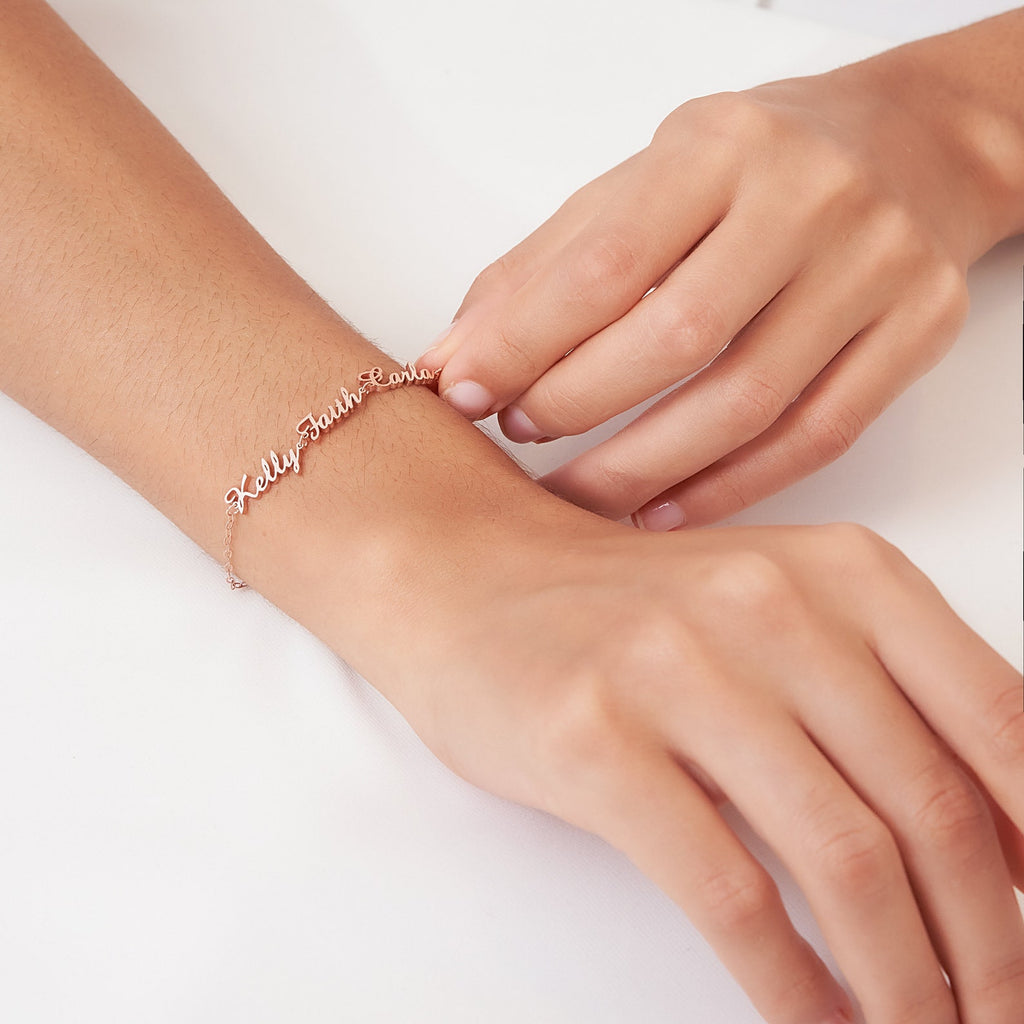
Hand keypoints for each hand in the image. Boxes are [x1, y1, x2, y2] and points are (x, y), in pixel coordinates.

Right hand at [363, 513, 1023, 1023]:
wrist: (469, 577)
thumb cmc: (630, 611)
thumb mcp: (778, 612)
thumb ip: (888, 702)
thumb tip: (1012, 850)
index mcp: (843, 572)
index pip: (1001, 723)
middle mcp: (771, 608)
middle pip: (931, 810)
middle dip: (993, 949)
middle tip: (1002, 1017)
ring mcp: (679, 670)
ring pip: (845, 862)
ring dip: (906, 986)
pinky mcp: (595, 740)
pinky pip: (729, 893)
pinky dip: (791, 985)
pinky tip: (816, 1022)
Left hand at [418, 58, 1004, 527]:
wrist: (909, 148)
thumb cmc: (750, 170)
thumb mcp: (641, 184)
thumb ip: (544, 270)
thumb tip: (453, 358)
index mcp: (721, 147)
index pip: (604, 264)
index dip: (522, 342)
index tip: (462, 392)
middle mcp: (810, 200)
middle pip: (675, 338)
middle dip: (578, 405)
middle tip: (519, 436)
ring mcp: (878, 268)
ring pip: (746, 403)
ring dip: (643, 470)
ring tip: (576, 495)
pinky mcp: (919, 330)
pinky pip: (814, 438)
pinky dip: (728, 490)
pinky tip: (662, 512)